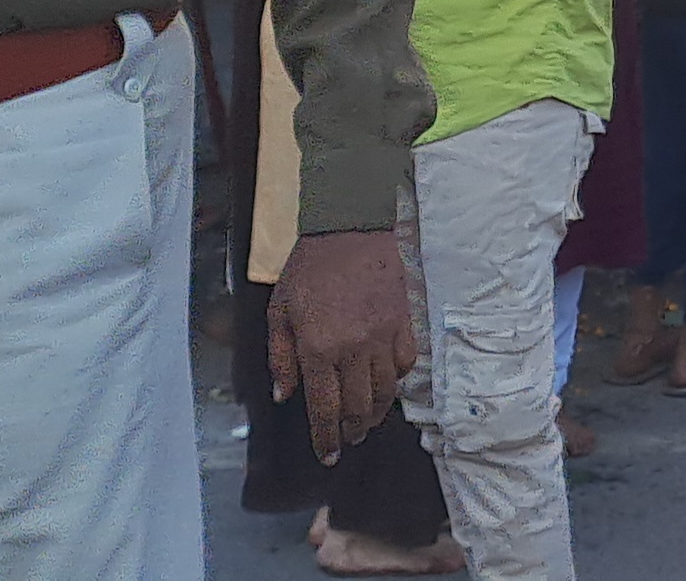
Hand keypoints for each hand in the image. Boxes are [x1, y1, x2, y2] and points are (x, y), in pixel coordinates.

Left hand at [268, 229, 419, 462]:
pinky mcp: (403, 323)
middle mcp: (353, 349)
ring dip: (375, 414)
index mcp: (318, 348)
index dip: (325, 438)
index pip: (324, 408)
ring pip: (385, 392)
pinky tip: (387, 386)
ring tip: (366, 423)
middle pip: (357, 407)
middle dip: (350, 431)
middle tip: (345, 441)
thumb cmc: (310, 268)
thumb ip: (280, 357)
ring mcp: (382, 337)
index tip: (327, 455)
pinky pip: (405, 364)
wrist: (350, 230)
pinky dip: (397, 381)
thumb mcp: (279, 310)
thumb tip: (285, 396)